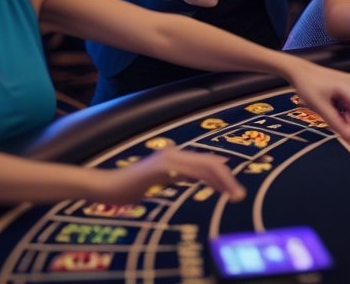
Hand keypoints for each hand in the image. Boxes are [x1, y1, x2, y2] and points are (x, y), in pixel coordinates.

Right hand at [100, 147, 243, 203]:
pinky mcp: (162, 167)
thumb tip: (196, 177)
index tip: (235, 189)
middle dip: (228, 178)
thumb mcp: (161, 181)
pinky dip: (207, 180)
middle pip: (210, 163)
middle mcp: (174, 154)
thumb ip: (178, 176)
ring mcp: (168, 158)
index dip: (223, 175)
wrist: (108, 188)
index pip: (206, 163)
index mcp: (175, 157)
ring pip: (205, 166)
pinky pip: (190, 173)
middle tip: (240, 195)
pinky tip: (216, 189)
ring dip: (224, 181)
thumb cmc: (131, 188)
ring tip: (235, 195)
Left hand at [284, 59, 349, 139]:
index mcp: (349, 87)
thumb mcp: (320, 107)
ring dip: (345, 114)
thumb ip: (335, 123)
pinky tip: (331, 109)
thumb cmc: (307, 86)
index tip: (345, 136)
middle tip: (334, 126)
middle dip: (349, 120)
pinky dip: (342, 107)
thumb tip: (348, 138)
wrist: (299, 71)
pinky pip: (349, 100)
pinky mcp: (345, 83)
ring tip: (330, 115)